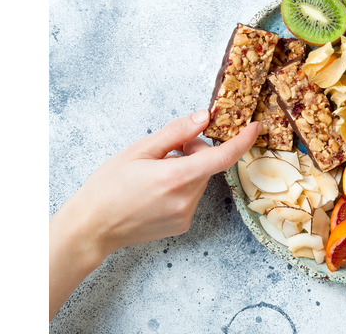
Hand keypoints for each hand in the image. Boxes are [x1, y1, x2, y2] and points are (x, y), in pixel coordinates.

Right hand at [50, 110, 259, 319]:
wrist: (91, 228)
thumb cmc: (107, 187)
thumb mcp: (139, 150)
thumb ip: (176, 132)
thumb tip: (204, 117)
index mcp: (175, 177)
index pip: (222, 157)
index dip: (242, 141)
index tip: (255, 127)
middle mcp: (186, 199)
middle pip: (208, 166)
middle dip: (196, 152)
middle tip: (170, 149)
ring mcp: (185, 215)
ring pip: (200, 181)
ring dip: (188, 170)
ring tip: (156, 173)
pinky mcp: (182, 225)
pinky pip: (192, 197)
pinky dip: (182, 187)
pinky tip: (156, 191)